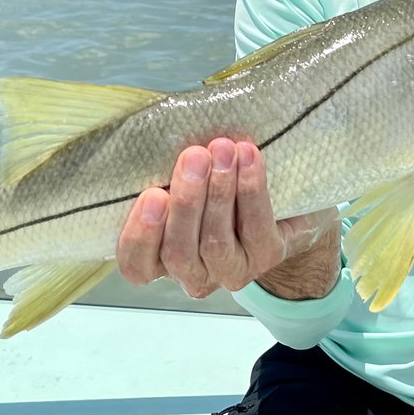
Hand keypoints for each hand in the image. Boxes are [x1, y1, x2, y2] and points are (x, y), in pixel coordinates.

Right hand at [117, 138, 338, 297]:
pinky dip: (251, 190)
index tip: (152, 194)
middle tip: (194, 156)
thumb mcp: (182, 185)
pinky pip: (255, 227)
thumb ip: (166, 177)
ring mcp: (230, 271)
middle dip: (186, 201)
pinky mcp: (266, 257)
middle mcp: (192, 274)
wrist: (277, 206)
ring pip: (216, 242)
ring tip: (223, 150)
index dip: (140, 236)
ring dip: (219, 192)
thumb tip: (156, 139)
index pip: (136, 266)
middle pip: (178, 251)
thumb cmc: (214, 192)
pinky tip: (248, 158)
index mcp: (160, 259)